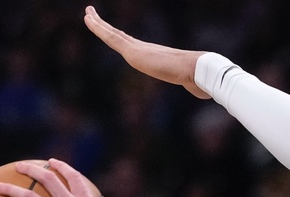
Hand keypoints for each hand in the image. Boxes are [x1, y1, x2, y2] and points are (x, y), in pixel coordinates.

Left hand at [84, 5, 210, 98]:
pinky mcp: (134, 51)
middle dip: (106, 26)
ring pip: (112, 34)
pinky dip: (98, 27)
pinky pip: (111, 37)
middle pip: (120, 36)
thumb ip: (192, 84)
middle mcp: (146, 49)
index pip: (133, 45)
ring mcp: (139, 49)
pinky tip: (88, 20)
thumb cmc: (199, 77)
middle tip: (92, 15)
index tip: (114, 32)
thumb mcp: (193, 82)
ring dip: (98, 24)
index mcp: (155, 56)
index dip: (121, 38)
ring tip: (87, 14)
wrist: (199, 69)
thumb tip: (202, 89)